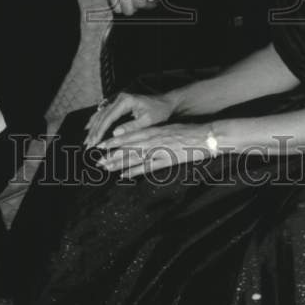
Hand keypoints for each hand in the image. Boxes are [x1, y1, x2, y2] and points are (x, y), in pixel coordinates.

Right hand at [84, 91, 176, 147]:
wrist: (165, 102)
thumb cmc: (159, 112)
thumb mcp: (147, 120)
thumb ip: (131, 127)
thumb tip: (115, 133)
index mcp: (125, 101)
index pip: (108, 117)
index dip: (100, 131)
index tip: (94, 142)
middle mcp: (119, 98)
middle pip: (102, 115)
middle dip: (94, 131)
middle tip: (87, 145)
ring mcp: (118, 99)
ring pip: (101, 113)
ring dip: (93, 127)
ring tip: (86, 140)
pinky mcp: (119, 102)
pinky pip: (104, 111)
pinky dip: (96, 120)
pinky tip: (89, 127)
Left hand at [95, 123, 212, 178]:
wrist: (205, 136)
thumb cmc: (188, 131)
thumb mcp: (168, 128)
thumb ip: (154, 133)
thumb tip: (141, 137)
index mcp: (153, 131)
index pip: (130, 136)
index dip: (114, 142)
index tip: (102, 146)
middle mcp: (153, 140)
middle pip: (129, 148)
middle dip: (112, 155)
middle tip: (98, 161)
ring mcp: (159, 151)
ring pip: (135, 158)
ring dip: (119, 164)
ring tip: (106, 169)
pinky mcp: (167, 160)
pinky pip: (148, 167)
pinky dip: (136, 171)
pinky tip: (125, 176)